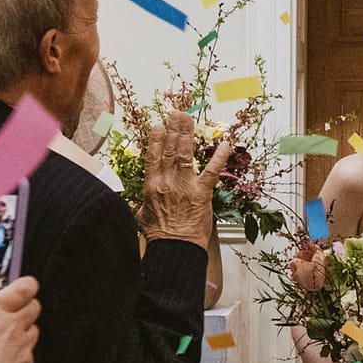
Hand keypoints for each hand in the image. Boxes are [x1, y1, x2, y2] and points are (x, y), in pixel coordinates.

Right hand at [0, 275, 39, 362]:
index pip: (23, 289)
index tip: (23, 287)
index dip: (26, 286)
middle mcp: (12, 329)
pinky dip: (18, 358)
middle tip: (10, 315)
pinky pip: (28, 357)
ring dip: (22, 333)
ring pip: (33, 332)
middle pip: (34, 308)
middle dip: (26, 308)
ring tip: (1, 344)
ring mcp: (22, 351)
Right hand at [140, 110, 232, 243]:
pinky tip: (225, 144)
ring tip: (189, 118)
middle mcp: (168, 181)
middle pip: (170, 149)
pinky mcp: (202, 193)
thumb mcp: (141, 216)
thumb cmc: (159, 236)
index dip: (157, 138)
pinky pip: (212, 171)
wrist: (174, 249)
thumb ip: (141, 203)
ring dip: (187, 134)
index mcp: (152, 185)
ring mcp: (185, 185)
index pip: (153, 156)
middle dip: (174, 129)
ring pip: (185, 153)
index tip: (159, 125)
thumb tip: (137, 201)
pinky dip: (219, 157)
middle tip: (177, 113)